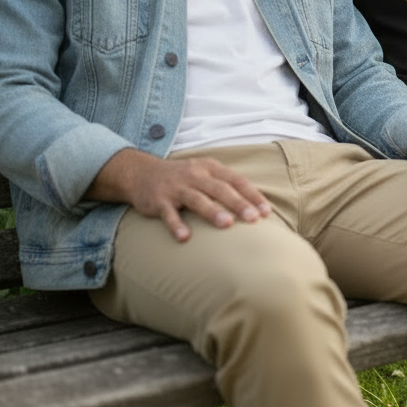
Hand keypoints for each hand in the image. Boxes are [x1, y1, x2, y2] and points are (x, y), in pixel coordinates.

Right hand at [87, 148, 270, 241]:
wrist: (141, 172)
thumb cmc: (183, 178)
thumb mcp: (205, 174)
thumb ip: (227, 186)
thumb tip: (256, 207)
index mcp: (210, 168)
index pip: (236, 180)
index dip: (252, 195)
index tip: (265, 212)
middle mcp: (195, 175)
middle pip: (220, 189)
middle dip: (238, 203)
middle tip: (253, 219)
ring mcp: (176, 188)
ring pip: (197, 199)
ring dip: (212, 212)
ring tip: (227, 224)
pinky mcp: (159, 201)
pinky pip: (169, 213)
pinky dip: (176, 225)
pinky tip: (185, 238)